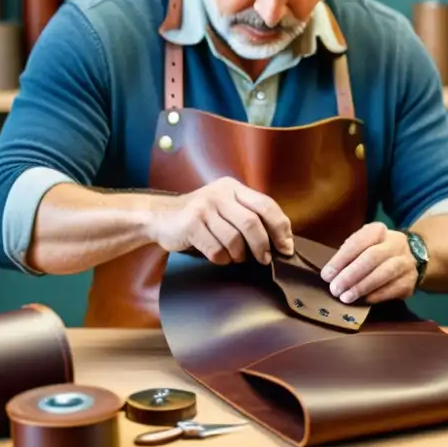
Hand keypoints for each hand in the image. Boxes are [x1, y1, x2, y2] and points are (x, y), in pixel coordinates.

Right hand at [150, 177, 293, 264]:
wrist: (161, 217)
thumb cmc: (201, 217)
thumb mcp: (226, 207)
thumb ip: (251, 216)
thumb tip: (284, 239)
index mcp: (233, 187)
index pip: (266, 205)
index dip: (280, 227)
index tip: (286, 246)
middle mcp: (220, 193)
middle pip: (252, 222)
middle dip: (262, 245)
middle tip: (264, 259)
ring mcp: (204, 207)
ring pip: (234, 239)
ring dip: (239, 255)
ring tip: (237, 257)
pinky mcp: (190, 224)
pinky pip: (216, 249)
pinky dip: (222, 259)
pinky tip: (219, 257)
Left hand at [319, 222, 418, 303]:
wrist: (413, 256)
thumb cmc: (377, 250)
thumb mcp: (364, 244)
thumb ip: (349, 254)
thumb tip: (330, 274)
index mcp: (379, 231)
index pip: (359, 241)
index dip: (341, 258)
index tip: (327, 274)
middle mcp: (395, 243)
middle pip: (372, 257)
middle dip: (351, 275)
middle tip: (335, 289)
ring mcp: (405, 262)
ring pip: (384, 273)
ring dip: (362, 287)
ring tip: (345, 297)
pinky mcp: (409, 281)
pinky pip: (392, 289)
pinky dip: (375, 295)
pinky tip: (362, 300)